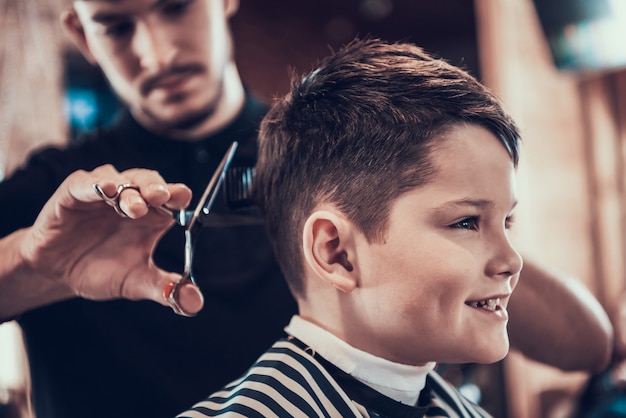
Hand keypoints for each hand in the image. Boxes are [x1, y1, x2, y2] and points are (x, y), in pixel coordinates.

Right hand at [17, 164, 203, 313]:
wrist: (58, 274)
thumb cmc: (102, 270)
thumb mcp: (136, 282)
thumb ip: (164, 288)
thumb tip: (194, 303)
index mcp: (153, 215)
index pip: (172, 196)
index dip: (179, 194)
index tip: (185, 199)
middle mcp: (131, 198)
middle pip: (149, 182)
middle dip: (156, 187)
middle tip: (162, 197)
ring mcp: (103, 192)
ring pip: (120, 179)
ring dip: (129, 192)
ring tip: (134, 208)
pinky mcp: (74, 192)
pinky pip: (85, 183)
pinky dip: (95, 185)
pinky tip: (105, 190)